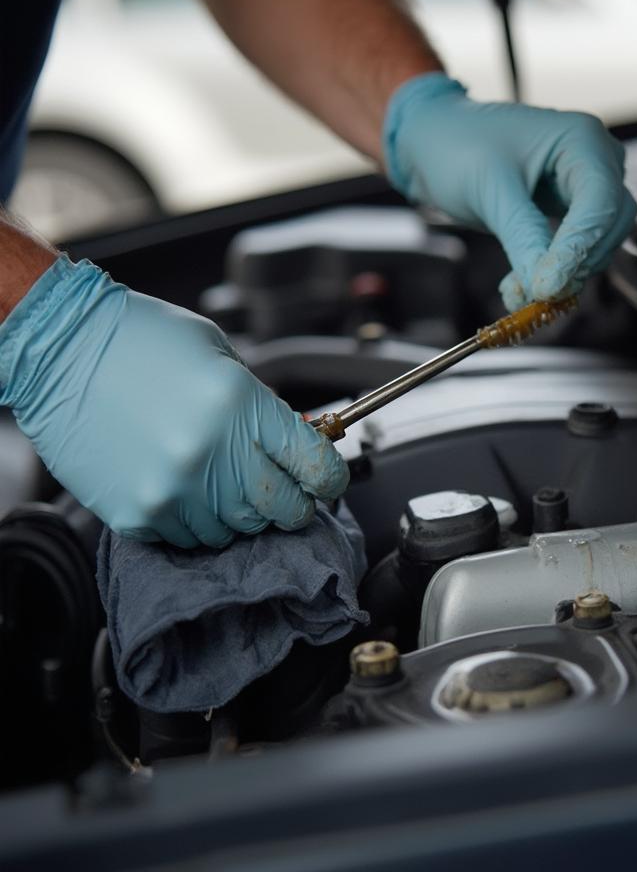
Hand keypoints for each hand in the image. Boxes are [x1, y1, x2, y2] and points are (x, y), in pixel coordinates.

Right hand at [0, 257, 347, 547]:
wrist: (61, 350)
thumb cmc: (142, 341)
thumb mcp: (224, 358)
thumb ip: (263, 408)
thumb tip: (296, 445)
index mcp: (242, 407)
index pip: (317, 467)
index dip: (331, 478)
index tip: (328, 480)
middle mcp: (212, 455)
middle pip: (286, 510)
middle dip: (294, 502)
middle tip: (283, 488)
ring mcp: (174, 491)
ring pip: (239, 530)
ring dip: (241, 512)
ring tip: (220, 479)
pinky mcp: (138, 514)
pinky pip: (189, 538)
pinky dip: (196, 520)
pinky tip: (185, 488)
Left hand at [383, 73, 636, 310]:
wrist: (432, 141)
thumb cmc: (457, 147)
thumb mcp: (489, 192)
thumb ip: (524, 238)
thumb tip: (547, 288)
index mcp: (582, 138)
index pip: (600, 202)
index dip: (579, 247)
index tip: (549, 287)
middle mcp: (595, 158)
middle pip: (611, 224)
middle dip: (576, 263)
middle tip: (536, 296)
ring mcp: (587, 184)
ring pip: (599, 242)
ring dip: (564, 274)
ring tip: (518, 292)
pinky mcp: (572, 208)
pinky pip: (578, 248)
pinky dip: (554, 271)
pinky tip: (520, 286)